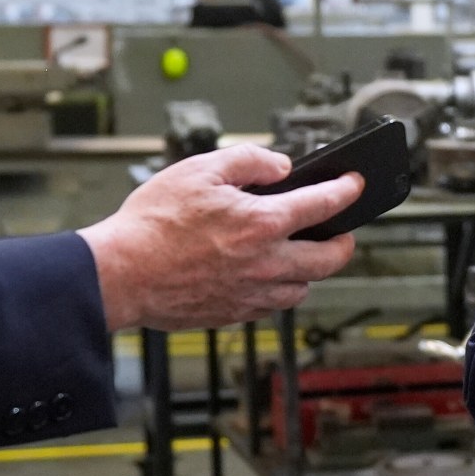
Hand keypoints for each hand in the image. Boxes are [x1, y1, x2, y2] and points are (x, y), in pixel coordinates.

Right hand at [77, 144, 361, 330]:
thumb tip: (279, 165)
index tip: (354, 184)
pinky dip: (279, 290)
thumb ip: (247, 161)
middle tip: (341, 232)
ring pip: (303, 288)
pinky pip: (274, 306)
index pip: (324, 204)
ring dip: (309, 270)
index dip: (346, 190)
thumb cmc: (151, 225)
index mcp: (263, 223)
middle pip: (331, 258)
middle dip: (343, 242)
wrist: (120, 274)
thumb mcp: (199, 170)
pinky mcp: (236, 314)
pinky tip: (266, 276)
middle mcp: (267, 263)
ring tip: (300, 255)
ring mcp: (253, 293)